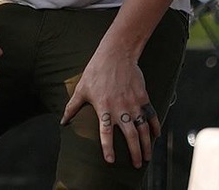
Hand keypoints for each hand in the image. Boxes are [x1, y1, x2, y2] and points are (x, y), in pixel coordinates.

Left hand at [60, 49, 160, 167]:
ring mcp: (133, 103)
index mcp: (104, 107)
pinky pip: (151, 115)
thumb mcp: (81, 88)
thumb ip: (72, 107)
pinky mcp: (143, 96)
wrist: (116, 54)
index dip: (108, 148)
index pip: (105, 133)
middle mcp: (120, 108)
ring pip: (143, 129)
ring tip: (147, 156)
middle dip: (135, 152)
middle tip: (137, 164)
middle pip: (130, 135)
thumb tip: (62, 121)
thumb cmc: (96, 70)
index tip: (111, 161)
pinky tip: (156, 135)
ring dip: (146, 144)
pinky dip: (155, 126)